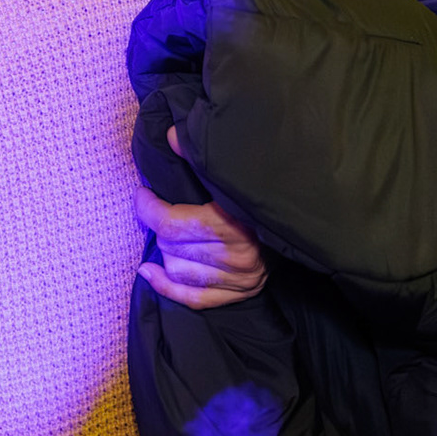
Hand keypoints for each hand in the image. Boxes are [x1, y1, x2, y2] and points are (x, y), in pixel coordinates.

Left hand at [134, 127, 267, 308]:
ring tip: (170, 237)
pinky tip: (149, 272)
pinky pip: (191, 298)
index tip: (143, 194)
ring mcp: (237, 279)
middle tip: (162, 213)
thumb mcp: (231, 174)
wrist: (294, 222)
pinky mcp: (237, 294)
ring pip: (177, 270)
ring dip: (167, 253)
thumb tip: (171, 137)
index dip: (147, 207)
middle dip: (160, 227)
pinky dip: (165, 287)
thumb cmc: (255, 195)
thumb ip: (198, 156)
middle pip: (171, 245)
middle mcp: (236, 256)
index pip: (170, 222)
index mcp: (232, 223)